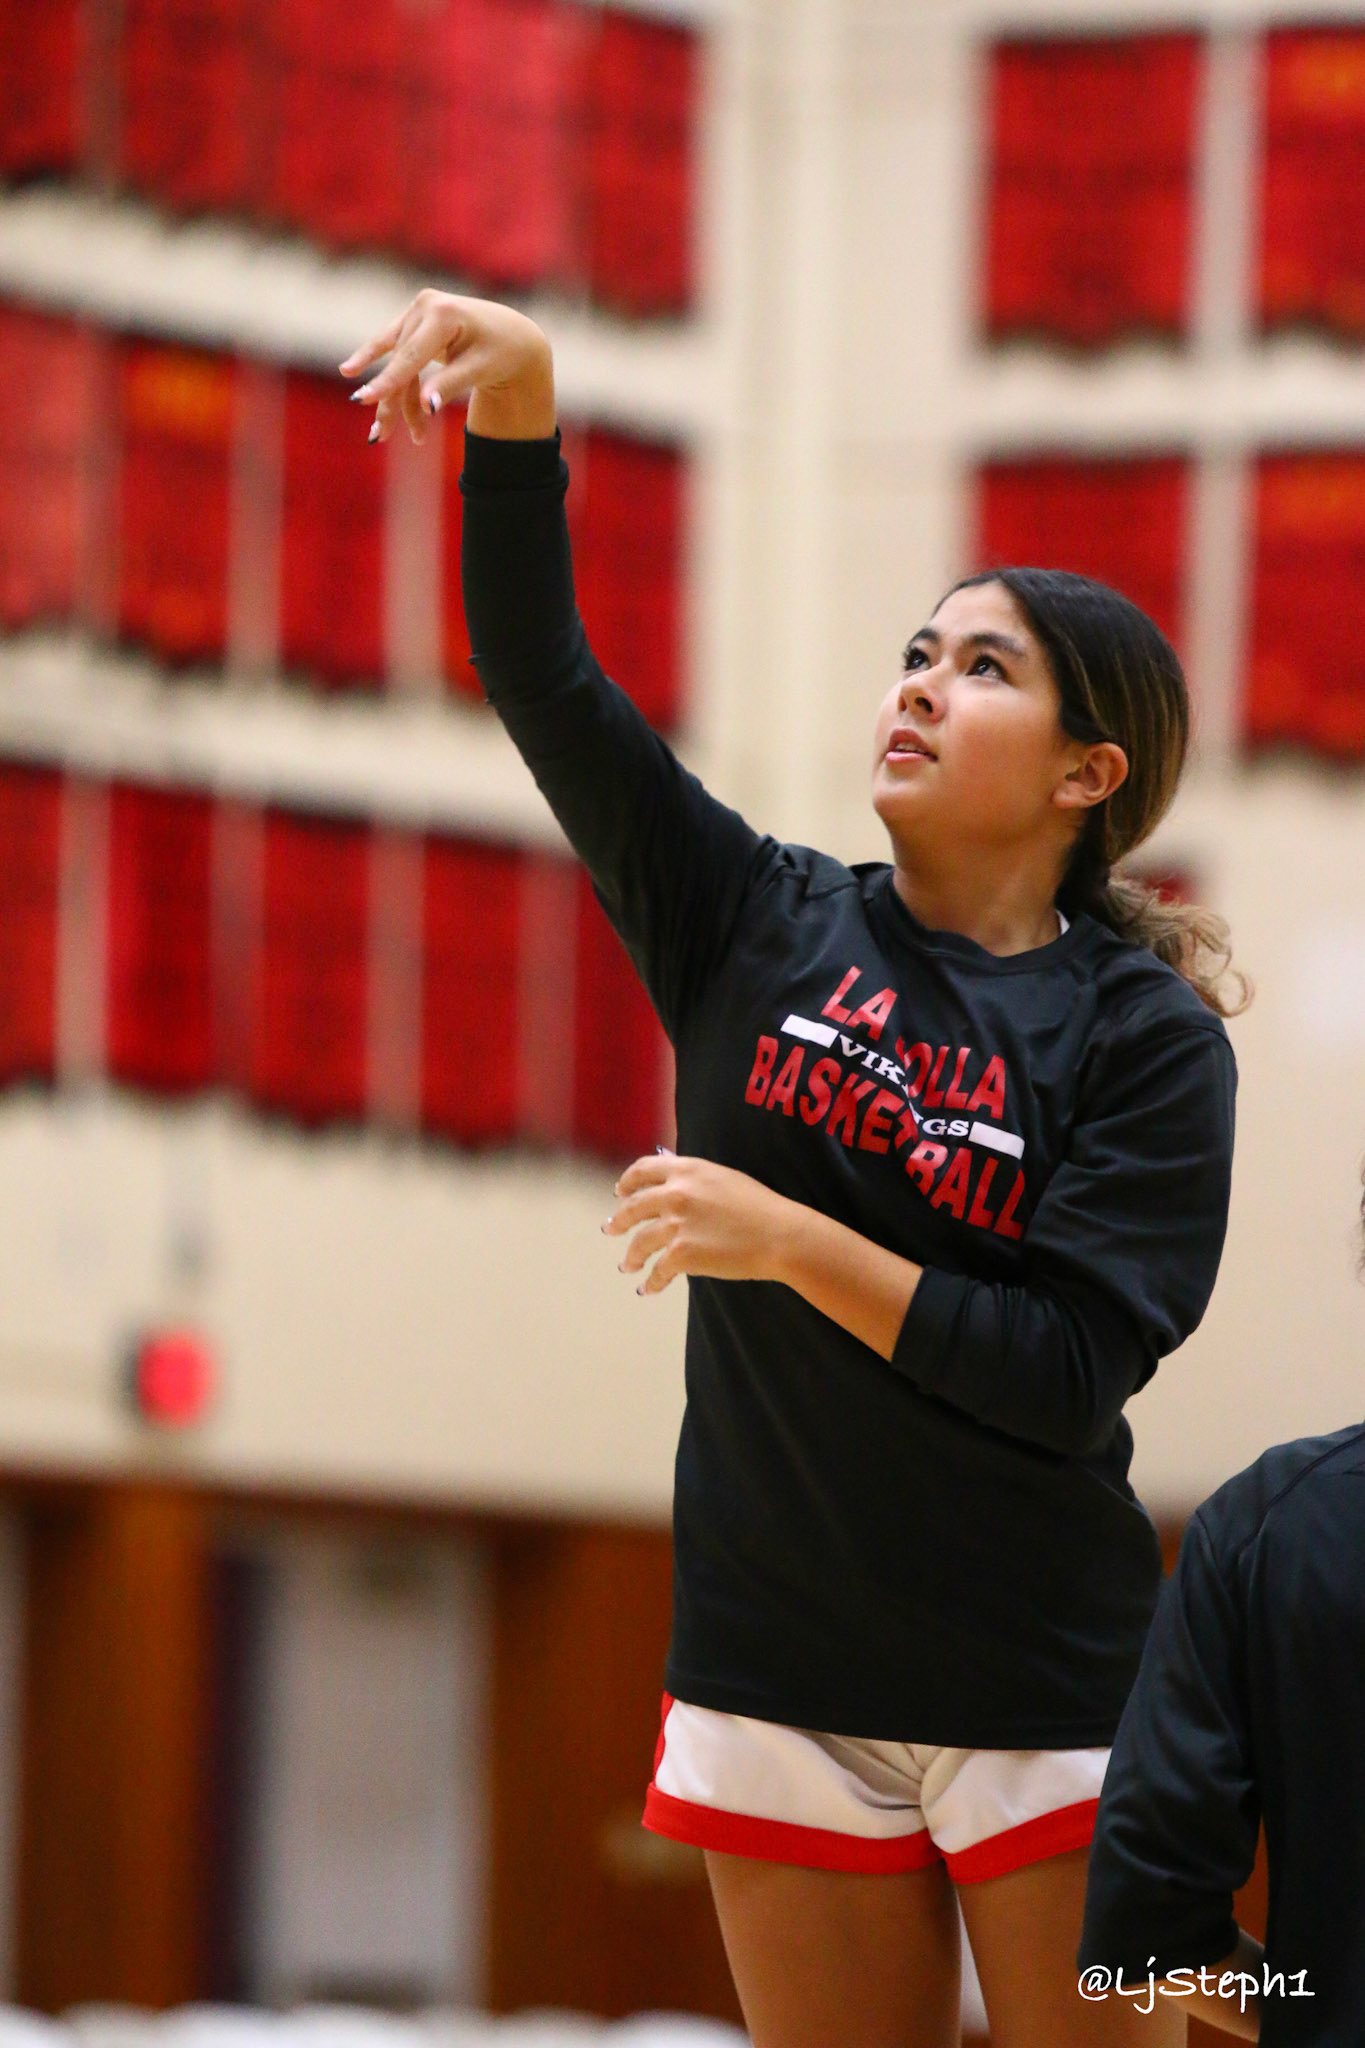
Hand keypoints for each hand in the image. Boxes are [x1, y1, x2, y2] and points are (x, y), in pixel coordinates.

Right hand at [339, 289, 554, 445]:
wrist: (513, 335)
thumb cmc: (501, 353)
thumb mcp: (480, 369)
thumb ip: (450, 385)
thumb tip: (427, 408)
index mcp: (444, 314)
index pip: (411, 356)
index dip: (388, 381)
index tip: (364, 400)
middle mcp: (426, 305)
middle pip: (402, 364)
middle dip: (393, 403)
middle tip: (380, 437)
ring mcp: (418, 310)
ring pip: (397, 362)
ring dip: (392, 399)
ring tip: (382, 434)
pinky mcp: (413, 318)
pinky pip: (389, 343)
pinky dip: (371, 359)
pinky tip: (348, 371)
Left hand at [603, 1151, 794, 1294]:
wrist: (779, 1234)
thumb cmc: (759, 1207)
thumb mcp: (723, 1178)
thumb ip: (694, 1178)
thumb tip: (673, 1182)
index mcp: (686, 1170)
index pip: (643, 1170)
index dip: (627, 1182)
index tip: (620, 1192)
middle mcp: (675, 1194)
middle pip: (632, 1207)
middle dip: (618, 1221)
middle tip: (610, 1229)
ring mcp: (675, 1225)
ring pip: (639, 1243)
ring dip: (631, 1257)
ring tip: (628, 1266)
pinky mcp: (681, 1255)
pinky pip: (658, 1272)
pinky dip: (651, 1283)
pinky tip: (647, 1289)